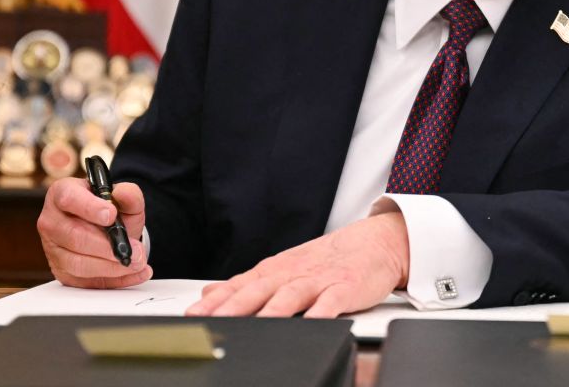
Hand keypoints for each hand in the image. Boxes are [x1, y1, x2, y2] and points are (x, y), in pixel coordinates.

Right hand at [37, 177, 151, 288]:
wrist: (104, 228)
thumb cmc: (108, 209)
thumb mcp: (122, 198)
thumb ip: (128, 193)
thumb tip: (122, 193)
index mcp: (62, 193)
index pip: (68, 198)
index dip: (89, 208)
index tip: (112, 215)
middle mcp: (51, 221)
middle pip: (75, 237)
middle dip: (108, 247)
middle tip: (135, 250)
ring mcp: (53, 248)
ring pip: (77, 263)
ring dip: (111, 267)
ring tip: (136, 262)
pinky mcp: (62, 271)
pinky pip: (85, 282)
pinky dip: (114, 281)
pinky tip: (134, 274)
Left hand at [187, 212, 408, 317]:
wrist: (375, 242)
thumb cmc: (328, 260)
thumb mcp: (284, 267)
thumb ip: (247, 284)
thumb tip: (209, 294)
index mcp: (276, 271)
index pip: (239, 286)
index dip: (215, 302)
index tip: (193, 316)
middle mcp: (292, 274)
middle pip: (258, 290)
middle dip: (233, 307)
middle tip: (212, 321)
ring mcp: (318, 280)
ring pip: (290, 295)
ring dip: (271, 310)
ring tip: (255, 326)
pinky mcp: (345, 288)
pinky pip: (331, 302)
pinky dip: (320, 313)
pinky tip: (311, 323)